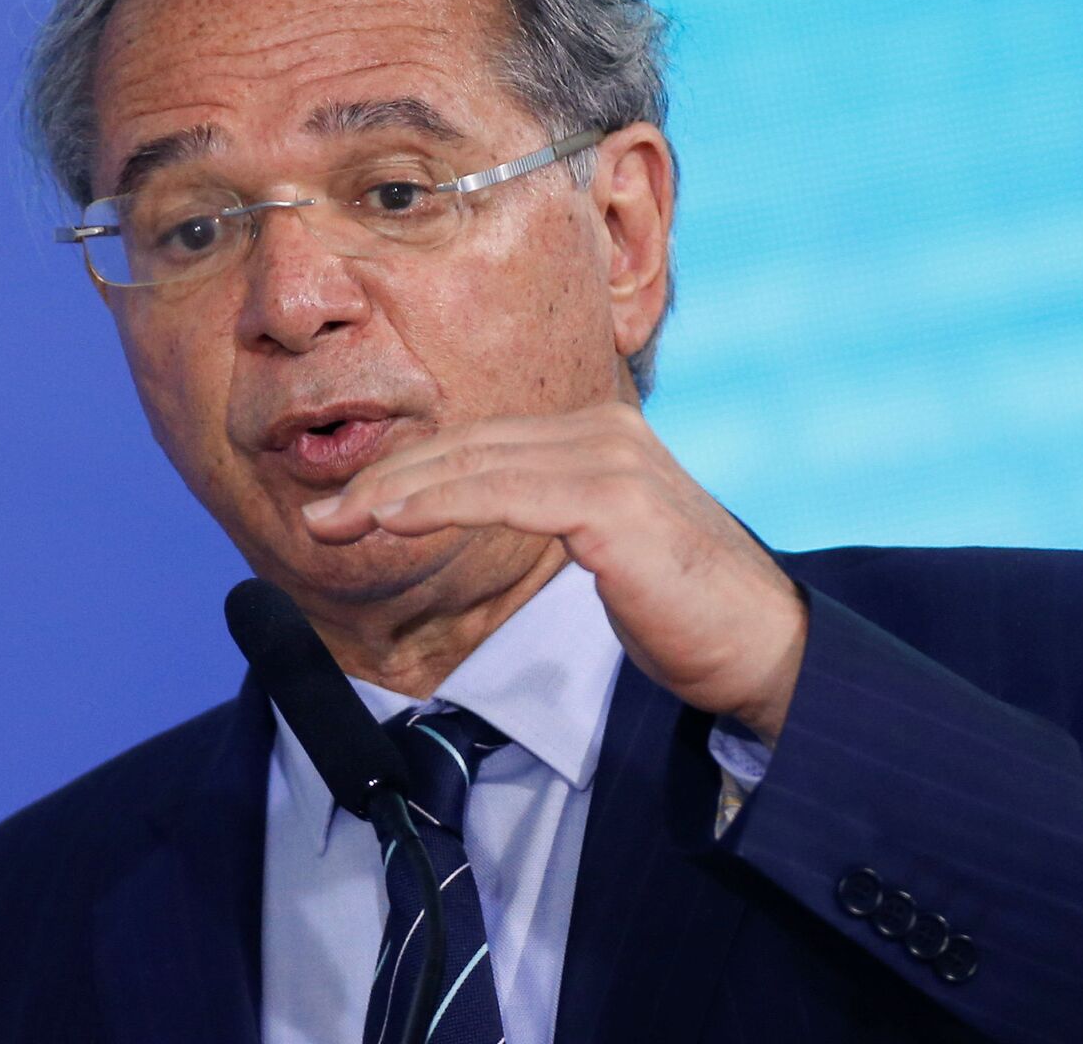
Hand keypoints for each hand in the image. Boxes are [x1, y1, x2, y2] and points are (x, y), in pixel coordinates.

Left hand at [301, 402, 807, 743]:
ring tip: (335, 523)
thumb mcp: (598, 546)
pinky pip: (505, 493)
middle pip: (465, 446)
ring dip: (394, 493)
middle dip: (383, 480)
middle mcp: (603, 431)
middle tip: (319, 518)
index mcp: (597, 434)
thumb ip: (545, 511)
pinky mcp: (615, 502)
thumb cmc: (679, 609)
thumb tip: (468, 509)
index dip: (404, 470)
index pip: (477, 443)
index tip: (344, 507)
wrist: (763, 652)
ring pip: (474, 465)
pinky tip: (393, 520)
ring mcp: (611, 460)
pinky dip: (441, 502)